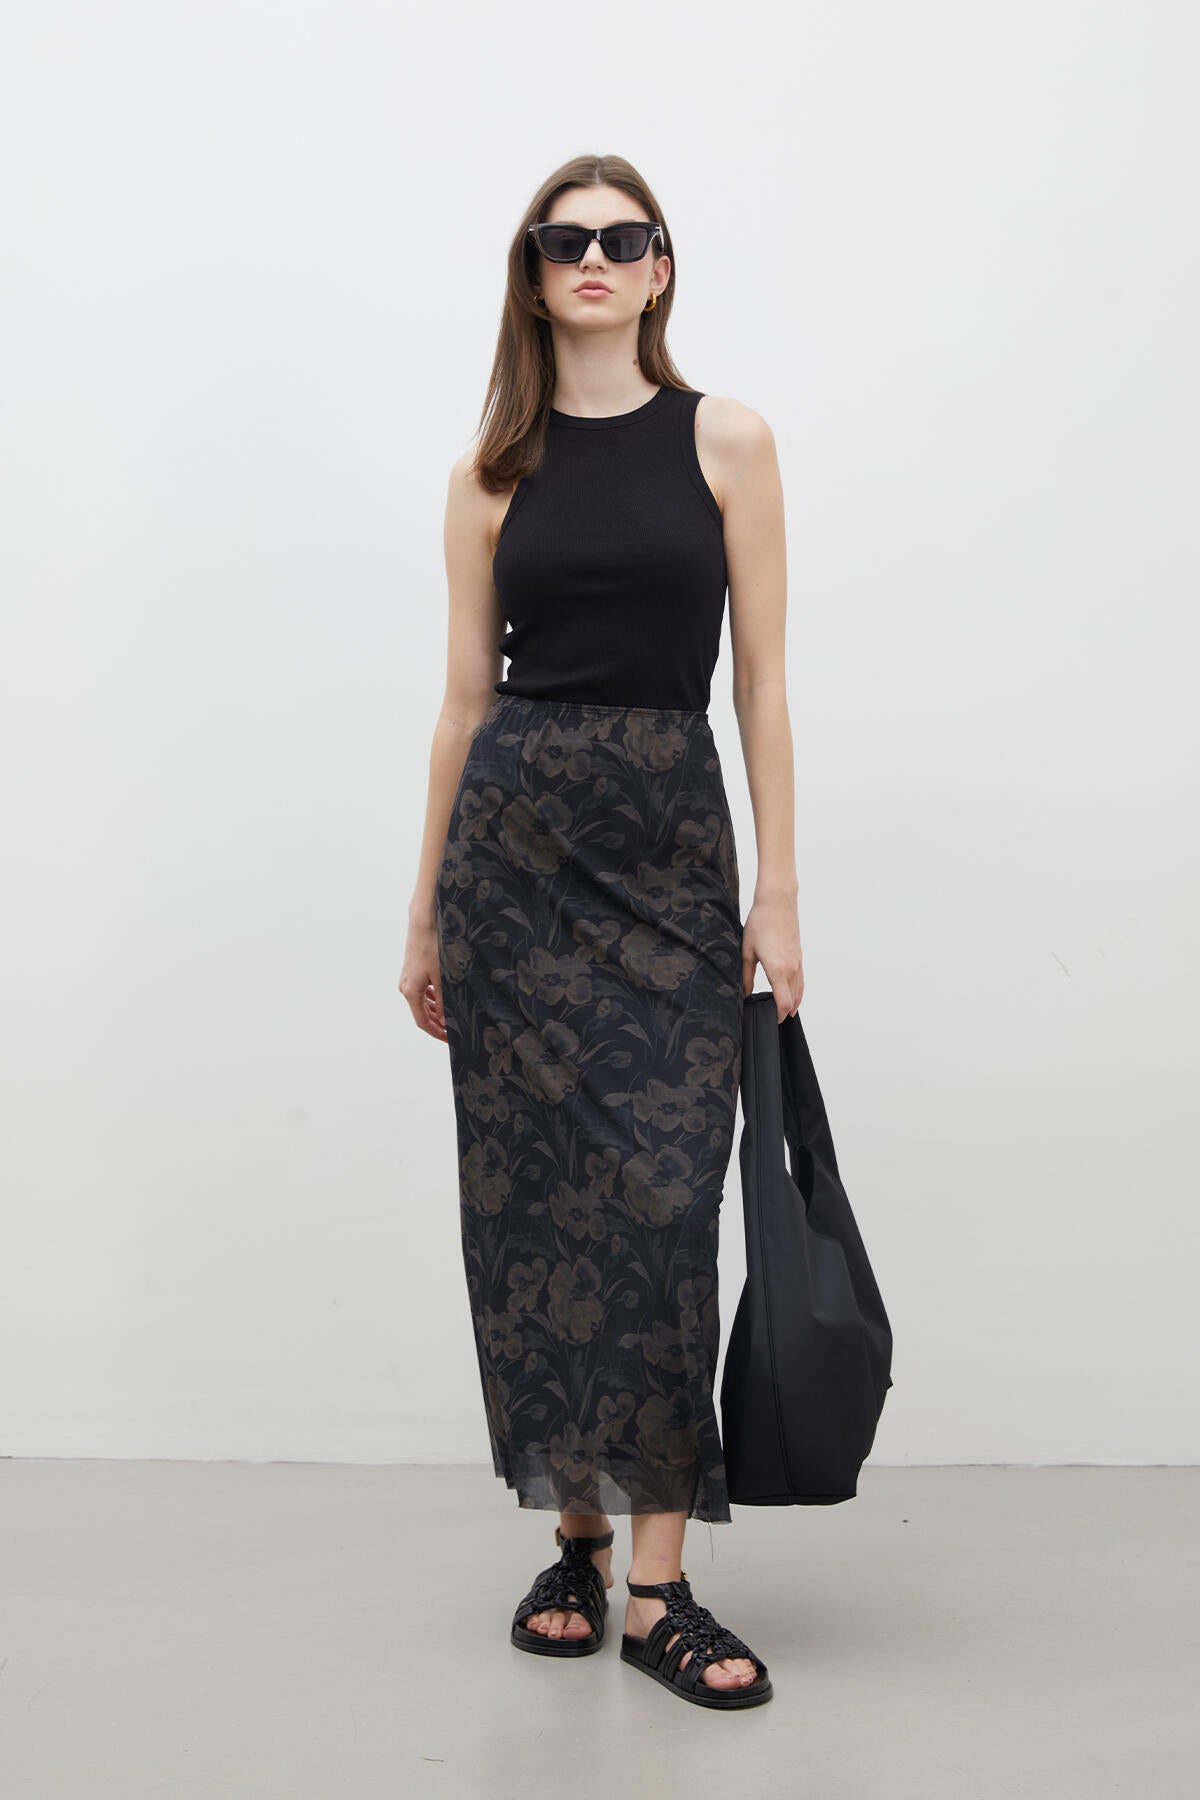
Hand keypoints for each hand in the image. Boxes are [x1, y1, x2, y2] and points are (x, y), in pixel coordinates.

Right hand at [398, 919, 447, 1042]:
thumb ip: (444, 1001)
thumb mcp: (442, 977)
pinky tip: (443, 1000)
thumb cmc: (433, 947)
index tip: (449, 1039)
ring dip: (435, 1012)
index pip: (422, 1022)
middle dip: (437, 1024)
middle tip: (453, 1031)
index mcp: (411, 992)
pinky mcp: (412, 971)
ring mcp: (407, 979)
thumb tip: (445, 1021)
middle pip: (421, 1014)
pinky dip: (432, 999)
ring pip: (421, 1003)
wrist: (423, 922)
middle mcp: (405, 987)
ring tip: (451, 1017)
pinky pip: (421, 992)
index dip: (436, 1033)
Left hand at [741, 893, 803, 1022]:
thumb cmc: (760, 923)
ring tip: (784, 1013)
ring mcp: (798, 962)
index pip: (783, 1002)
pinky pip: (801, 980)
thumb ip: (745, 976)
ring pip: (799, 991)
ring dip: (793, 1003)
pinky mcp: (800, 956)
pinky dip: (798, 991)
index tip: (770, 1021)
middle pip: (793, 1000)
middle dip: (784, 1012)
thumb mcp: (747, 952)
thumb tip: (744, 993)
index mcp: (778, 970)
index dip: (777, 1015)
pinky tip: (792, 995)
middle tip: (772, 1020)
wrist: (777, 903)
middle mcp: (792, 969)